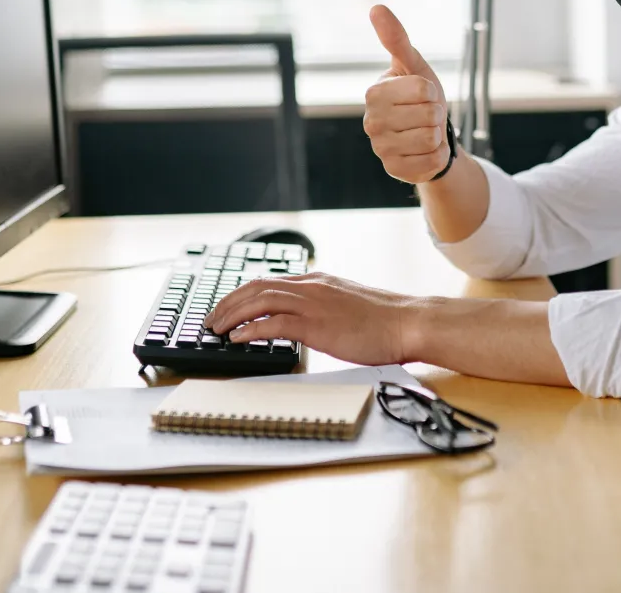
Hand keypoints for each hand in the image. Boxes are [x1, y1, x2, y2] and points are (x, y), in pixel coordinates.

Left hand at [203, 272, 424, 366]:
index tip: (227, 306)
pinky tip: (238, 338)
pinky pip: (274, 324)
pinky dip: (251, 329)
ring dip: (233, 314)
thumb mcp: (346, 304)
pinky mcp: (317, 325)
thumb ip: (323, 306)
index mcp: (317, 281)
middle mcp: (311, 287)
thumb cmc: (384, 321)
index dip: (242, 293)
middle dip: (229, 302)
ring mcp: (313, 304)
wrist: (408, 322)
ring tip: (217, 328)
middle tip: (212, 319)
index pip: (269, 281)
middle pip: (256, 287)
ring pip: (260, 301)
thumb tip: (304, 320)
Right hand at [364, 5, 451, 182]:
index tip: (424, 94)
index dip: (433, 91)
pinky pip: (430, 163)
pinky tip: (425, 152)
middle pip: (428, 115)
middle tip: (427, 115)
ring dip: (437, 136)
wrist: (429, 133)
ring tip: (426, 132)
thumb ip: (396, 38)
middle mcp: (371, 122)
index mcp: (374, 93)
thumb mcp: (414, 65)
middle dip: (437, 114)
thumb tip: (376, 8)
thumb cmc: (421, 95)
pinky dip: (436, 156)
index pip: (423, 90)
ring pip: (430, 140)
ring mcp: (380, 149)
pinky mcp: (393, 170)